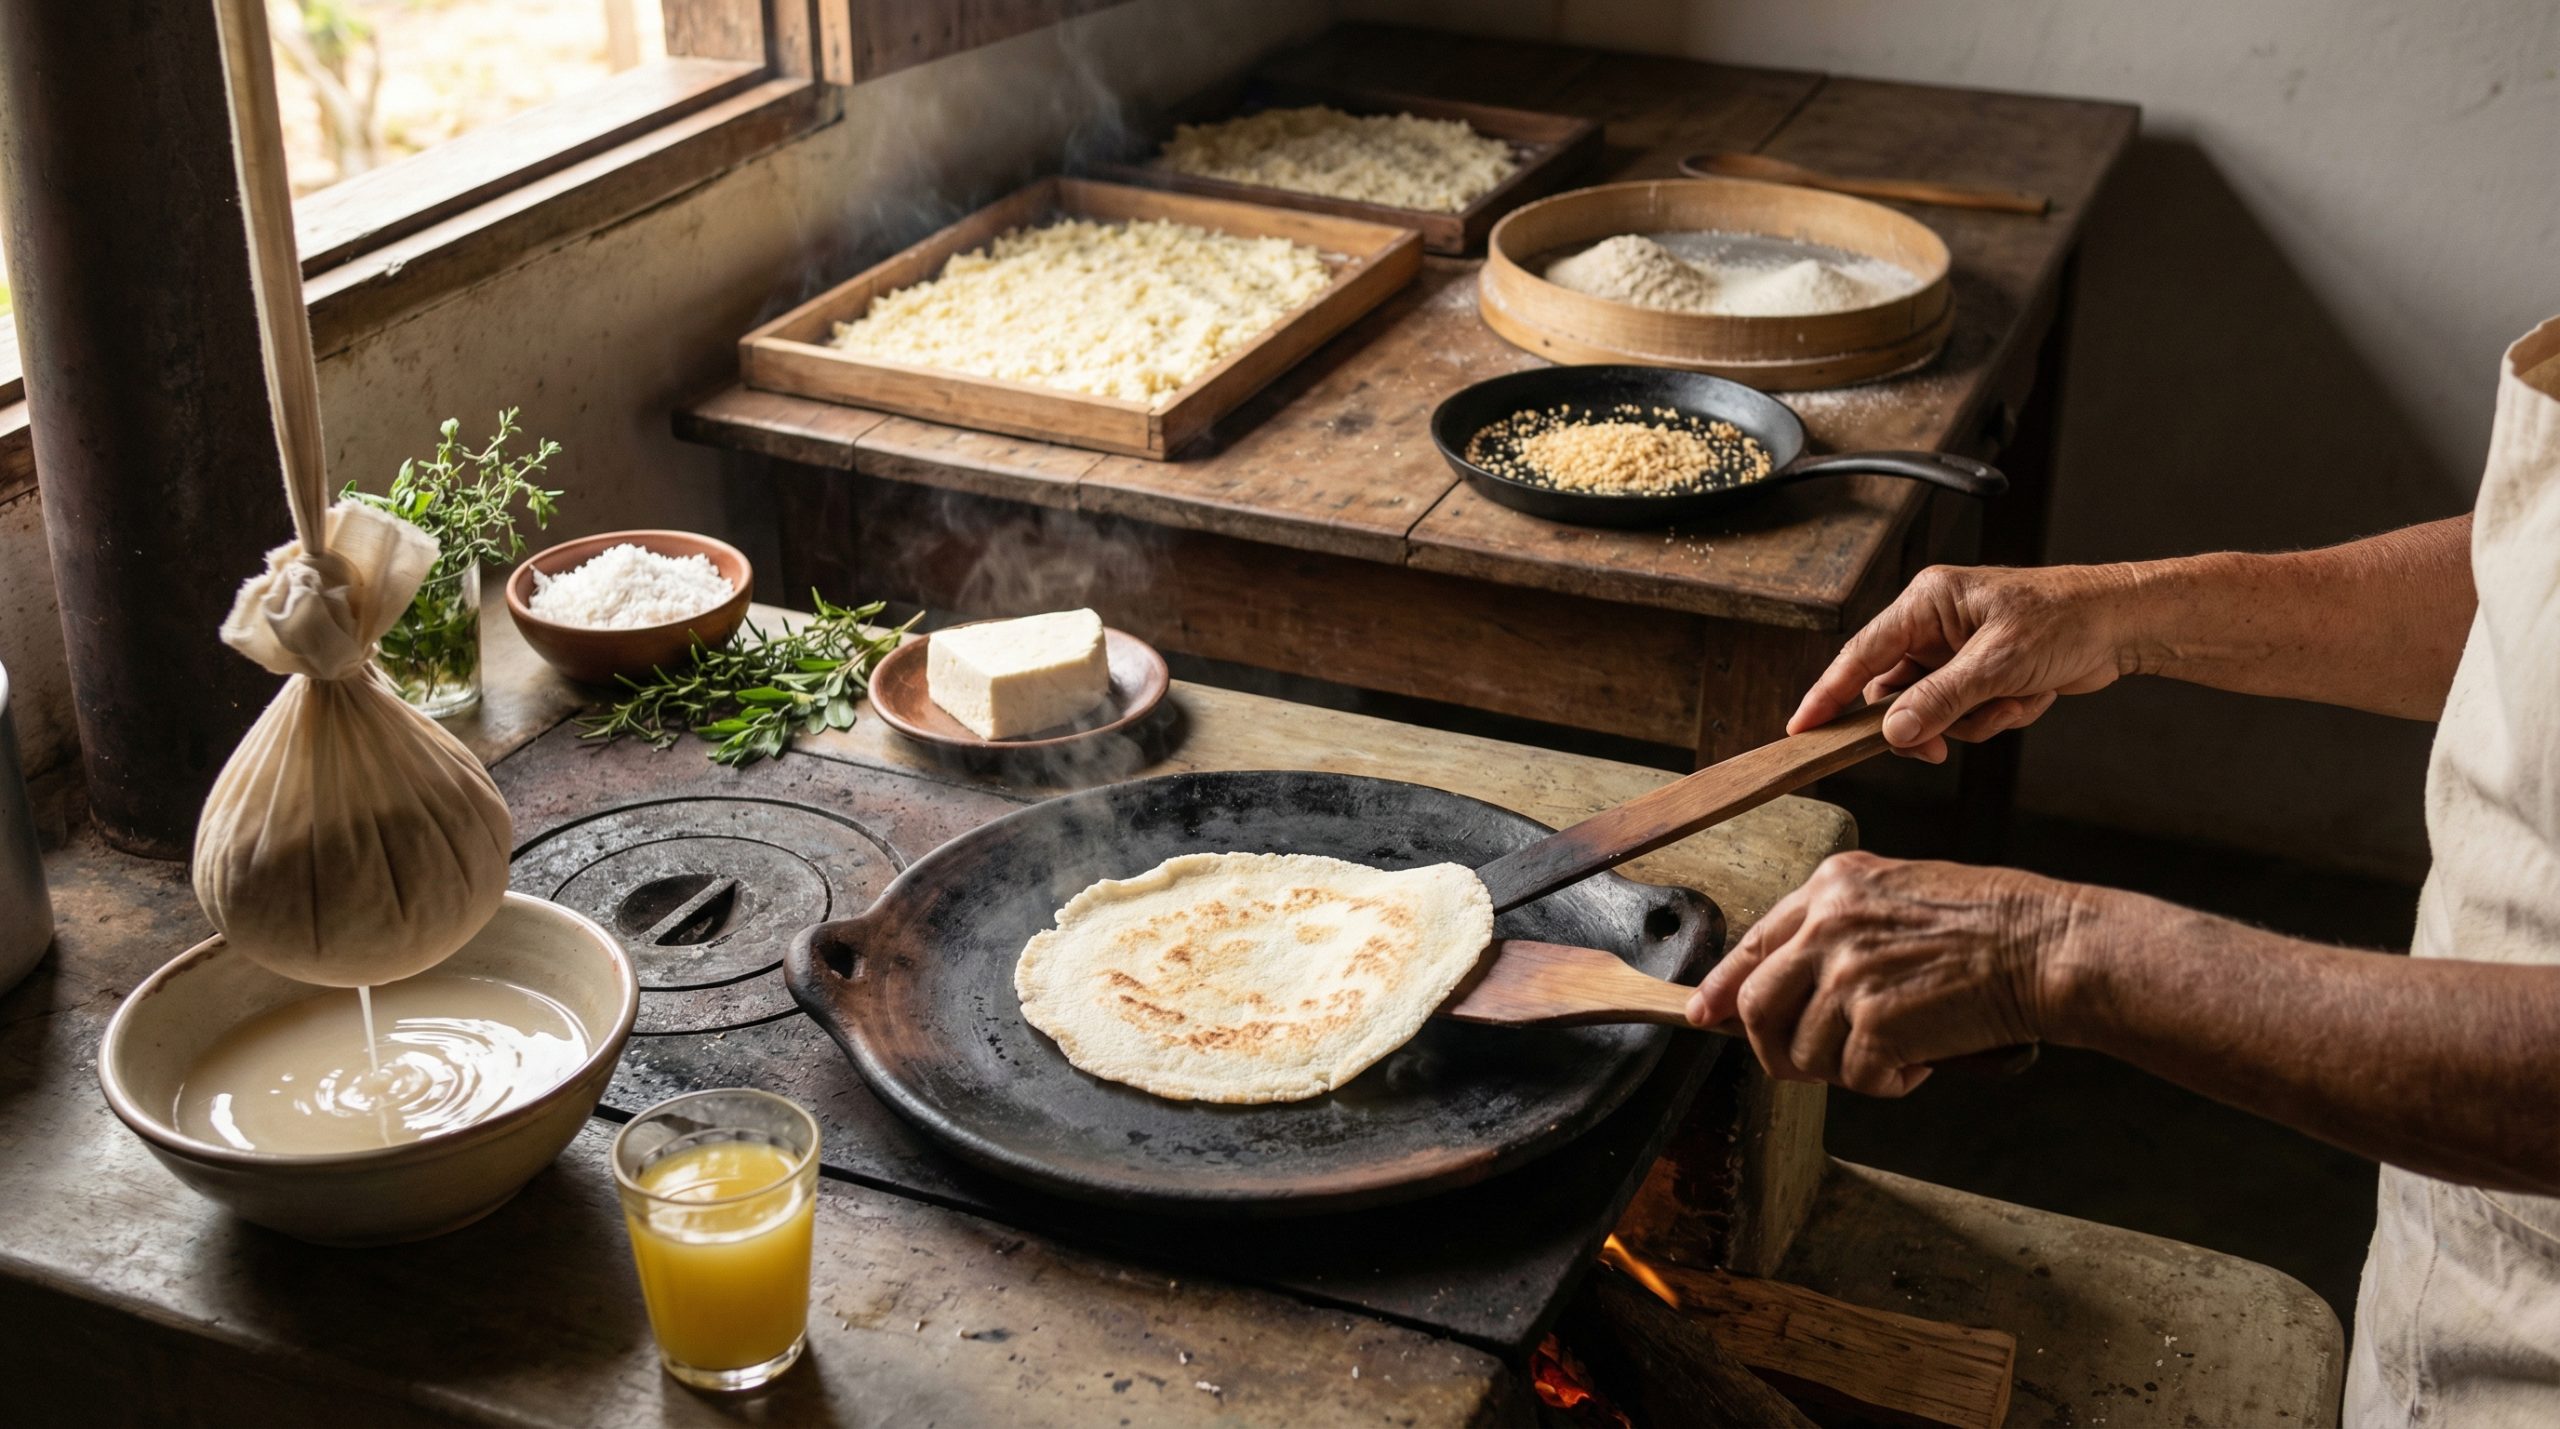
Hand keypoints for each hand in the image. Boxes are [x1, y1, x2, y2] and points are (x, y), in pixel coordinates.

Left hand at [1685, 852, 2090, 1096]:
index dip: (1724, 989)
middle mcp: (1829, 926)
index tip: (1704, 1015)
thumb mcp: (1898, 894)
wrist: (2045, 946)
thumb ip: (1838, 927)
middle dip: (1772, 1049)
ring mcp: (1848, 975)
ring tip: (1894, 1052)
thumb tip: (1790, 976)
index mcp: (1831, 888)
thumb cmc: (1990, 923)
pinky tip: (1923, 1060)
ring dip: (1845, 1069)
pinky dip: (1887, 1083)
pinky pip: (1857, 1077)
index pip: (1753, 944)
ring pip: (1804, 1053)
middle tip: (1804, 1066)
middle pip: (1757, 1007)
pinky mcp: (1876, 1023)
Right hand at [1792, 563, 2143, 761]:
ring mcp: (1956, 654)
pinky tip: (2031, 697)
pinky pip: (1966, 716)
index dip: (1827, 693)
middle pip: (1896, 695)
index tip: (1802, 728)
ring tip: (2015, 700)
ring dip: (1975, 720)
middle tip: (1944, 746)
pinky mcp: (1979, 675)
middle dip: (1928, 722)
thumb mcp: (1998, 663)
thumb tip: (1894, 731)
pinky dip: (1998, 717)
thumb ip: (1940, 699)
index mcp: (1927, 604)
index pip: (1861, 654)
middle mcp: (1934, 627)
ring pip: (1933, 712)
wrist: (2123, 625)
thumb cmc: (2065, 619)